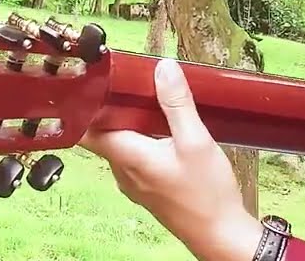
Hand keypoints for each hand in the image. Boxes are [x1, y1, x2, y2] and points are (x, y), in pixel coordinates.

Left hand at [79, 59, 263, 260]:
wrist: (221, 235)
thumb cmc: (207, 194)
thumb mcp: (196, 141)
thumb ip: (177, 104)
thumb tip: (163, 69)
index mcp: (127, 156)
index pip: (85, 129)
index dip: (83, 105)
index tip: (92, 81)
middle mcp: (123, 171)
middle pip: (102, 133)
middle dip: (111, 107)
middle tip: (127, 82)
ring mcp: (134, 183)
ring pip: (119, 144)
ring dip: (127, 123)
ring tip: (145, 99)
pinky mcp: (147, 188)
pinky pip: (133, 157)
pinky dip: (141, 139)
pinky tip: (161, 129)